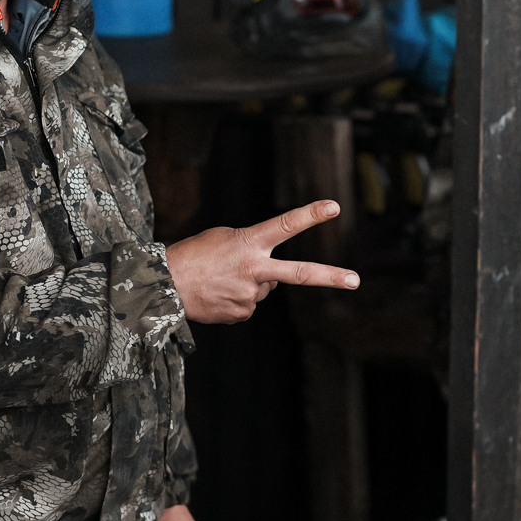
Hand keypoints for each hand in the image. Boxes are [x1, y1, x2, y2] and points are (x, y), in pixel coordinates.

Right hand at [164, 200, 358, 323]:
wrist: (164, 286)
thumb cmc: (193, 255)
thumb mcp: (223, 237)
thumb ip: (253, 249)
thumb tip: (271, 278)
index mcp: (248, 243)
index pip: (285, 225)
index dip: (310, 215)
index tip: (334, 208)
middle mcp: (254, 269)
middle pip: (299, 274)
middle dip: (330, 276)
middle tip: (356, 280)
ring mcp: (250, 294)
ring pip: (265, 288)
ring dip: (250, 283)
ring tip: (222, 279)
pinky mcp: (242, 313)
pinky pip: (250, 304)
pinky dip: (238, 299)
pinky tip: (219, 293)